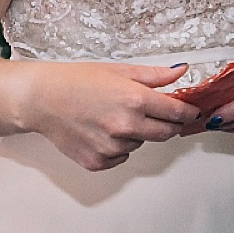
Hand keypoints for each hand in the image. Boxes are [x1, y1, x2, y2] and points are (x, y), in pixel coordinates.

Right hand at [25, 60, 203, 170]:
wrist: (42, 99)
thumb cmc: (77, 81)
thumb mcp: (120, 70)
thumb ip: (155, 76)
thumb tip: (181, 72)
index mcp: (135, 100)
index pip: (177, 113)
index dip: (188, 113)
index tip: (192, 112)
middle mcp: (126, 126)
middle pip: (166, 134)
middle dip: (169, 125)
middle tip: (159, 115)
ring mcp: (112, 147)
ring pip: (141, 144)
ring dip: (138, 134)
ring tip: (115, 116)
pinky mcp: (98, 162)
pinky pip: (121, 156)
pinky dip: (118, 147)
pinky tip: (102, 131)